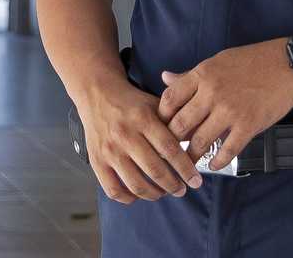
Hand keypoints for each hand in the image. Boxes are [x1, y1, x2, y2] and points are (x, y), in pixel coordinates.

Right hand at [76, 76, 203, 204]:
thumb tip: (194, 145)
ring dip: (154, 194)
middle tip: (182, 190)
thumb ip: (173, 123)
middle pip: (155, 170)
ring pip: (136, 184)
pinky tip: (139, 194)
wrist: (98, 94)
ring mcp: (109, 150)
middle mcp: (125, 135)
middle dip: (173, 185)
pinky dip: (129, 198)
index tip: (196, 181)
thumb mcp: (155, 104)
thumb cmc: (132, 103)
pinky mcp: (96, 161)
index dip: (186, 169)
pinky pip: (113, 190)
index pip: (170, 150)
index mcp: (143, 119)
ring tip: (163, 192)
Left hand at [157, 39, 292, 173]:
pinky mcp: (248, 125)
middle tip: (170, 151)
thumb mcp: (216, 61)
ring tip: (188, 163)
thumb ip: (190, 75)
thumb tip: (164, 78)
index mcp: (202, 75)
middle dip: (172, 142)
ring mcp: (230, 110)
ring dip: (191, 156)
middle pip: (180, 124)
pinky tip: (213, 164)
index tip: (161, 127)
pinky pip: (227, 150)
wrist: (287, 64)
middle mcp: (212, 93)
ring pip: (200, 141)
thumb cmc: (250, 61)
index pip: (169, 100)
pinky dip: (217, 161)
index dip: (161, 118)